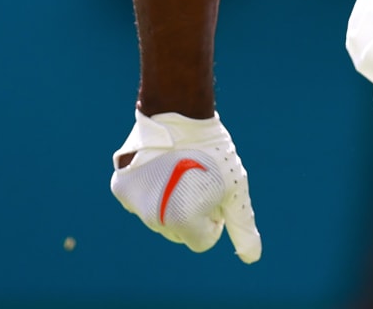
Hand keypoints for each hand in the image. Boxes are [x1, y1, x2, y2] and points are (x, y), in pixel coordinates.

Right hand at [110, 110, 261, 261]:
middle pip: (179, 232)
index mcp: (183, 222)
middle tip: (198, 179)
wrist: (179, 113)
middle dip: (191, 212)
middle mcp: (153, 219)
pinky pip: (140, 201)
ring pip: (158, 218)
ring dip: (170, 202)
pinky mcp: (120, 188)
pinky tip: (160, 167)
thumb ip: (242, 226)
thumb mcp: (235, 189)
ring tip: (180, 171)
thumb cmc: (213, 152)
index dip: (214, 218)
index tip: (214, 193)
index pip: (202, 240)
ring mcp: (133, 204)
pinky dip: (150, 190)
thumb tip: (252, 258)